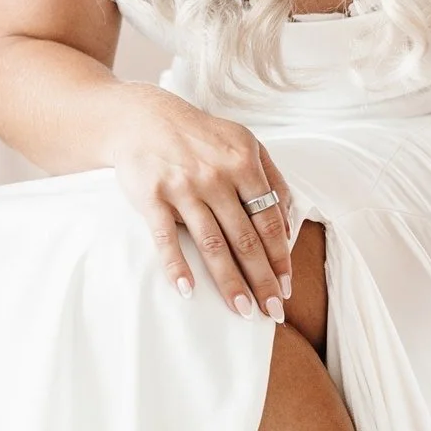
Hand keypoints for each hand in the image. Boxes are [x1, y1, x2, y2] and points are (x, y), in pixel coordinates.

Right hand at [109, 85, 293, 320]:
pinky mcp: (152, 196)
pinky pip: (166, 238)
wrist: (141, 118)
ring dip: (229, 282)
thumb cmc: (199, 137)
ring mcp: (184, 187)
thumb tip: (289, 224)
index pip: (269, 221)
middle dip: (262, 280)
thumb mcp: (243, 143)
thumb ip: (270, 178)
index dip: (280, 258)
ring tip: (242, 310)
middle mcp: (216, 176)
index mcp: (243, 162)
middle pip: (245, 239)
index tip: (286, 287)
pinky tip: (188, 291)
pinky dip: (177, 266)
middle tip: (272, 312)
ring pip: (212, 244)